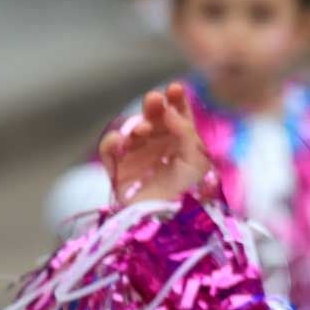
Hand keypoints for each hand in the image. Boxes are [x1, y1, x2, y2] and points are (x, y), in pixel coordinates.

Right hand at [99, 83, 210, 205]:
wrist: (170, 221)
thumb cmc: (190, 193)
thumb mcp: (198, 159)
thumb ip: (186, 131)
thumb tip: (170, 110)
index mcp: (184, 147)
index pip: (179, 118)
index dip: (176, 101)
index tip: (176, 88)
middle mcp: (161, 150)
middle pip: (154, 120)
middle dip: (154, 106)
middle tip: (155, 99)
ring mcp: (139, 160)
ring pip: (131, 131)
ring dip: (136, 125)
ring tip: (145, 129)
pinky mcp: (119, 172)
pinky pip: (111, 150)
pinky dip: (113, 142)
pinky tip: (122, 142)